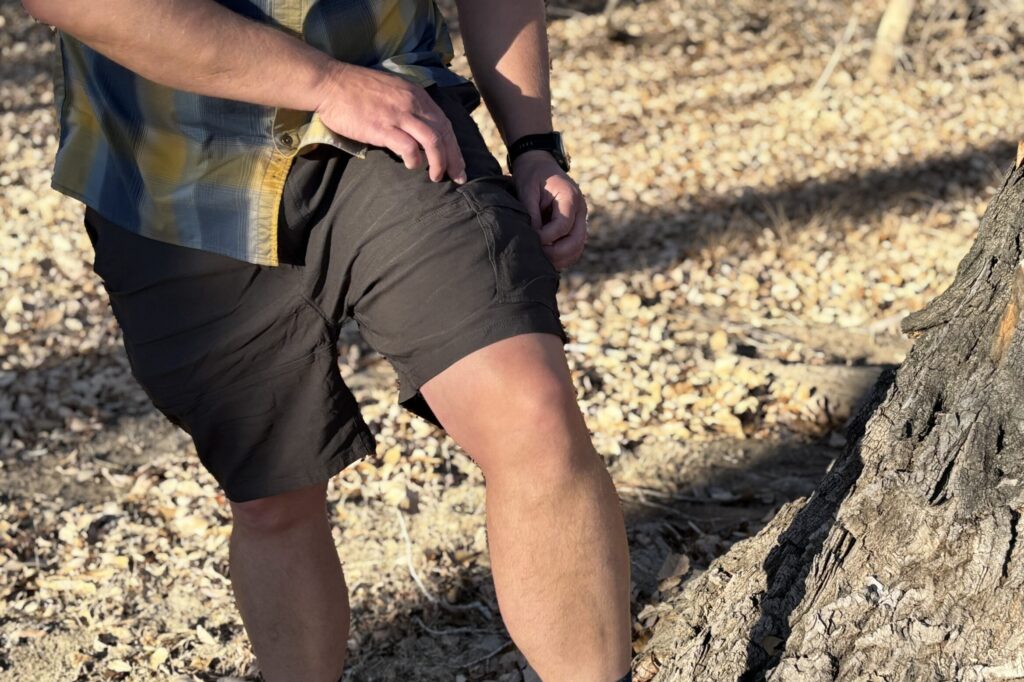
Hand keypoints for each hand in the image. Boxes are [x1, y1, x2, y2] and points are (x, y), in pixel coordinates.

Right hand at [314, 62, 466, 183]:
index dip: (455, 146)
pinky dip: (415, 160)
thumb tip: (419, 130)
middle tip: (457, 176)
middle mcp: (412, 103)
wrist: (330, 82)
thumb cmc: (356, 89)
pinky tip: (412, 166)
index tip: (458, 163)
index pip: (445, 123)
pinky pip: (409, 147)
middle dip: (454, 158)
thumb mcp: (392, 91)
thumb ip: (408, 107)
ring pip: (433, 141)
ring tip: (436, 177)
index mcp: (416, 94)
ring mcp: (398, 115)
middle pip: (444, 134)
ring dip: (439, 162)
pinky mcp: (382, 127)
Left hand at [511, 150, 588, 270]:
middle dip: (555, 253)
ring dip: (560, 259)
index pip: (562, 226)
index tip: (529, 239)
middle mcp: (580, 210)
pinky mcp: (575, 227)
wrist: (540, 165)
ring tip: (539, 261)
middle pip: (575, 242)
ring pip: (577, 249)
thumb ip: (531, 213)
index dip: (545, 238)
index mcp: (570, 197)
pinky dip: (562, 257)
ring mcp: (580, 219)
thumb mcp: (527, 189)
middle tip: (535, 257)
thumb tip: (533, 238)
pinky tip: (545, 259)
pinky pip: (573, 248)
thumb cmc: (531, 175)